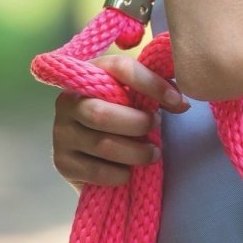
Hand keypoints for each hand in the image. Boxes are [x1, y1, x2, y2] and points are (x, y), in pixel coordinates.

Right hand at [52, 53, 190, 192]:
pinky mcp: (62, 162)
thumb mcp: (136, 94)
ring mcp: (61, 132)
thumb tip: (181, 103)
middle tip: (156, 128)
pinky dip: (119, 173)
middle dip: (137, 124)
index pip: (121, 69)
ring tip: (152, 153)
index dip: (152, 84)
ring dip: (135, 152)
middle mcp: (68, 100)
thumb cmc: (123, 111)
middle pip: (102, 114)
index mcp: (90, 72)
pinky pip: (95, 171)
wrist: (95, 145)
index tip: (178, 102)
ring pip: (102, 144)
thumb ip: (157, 90)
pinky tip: (130, 170)